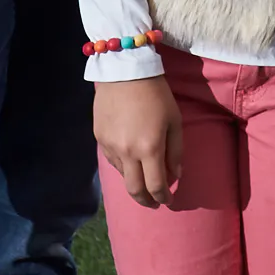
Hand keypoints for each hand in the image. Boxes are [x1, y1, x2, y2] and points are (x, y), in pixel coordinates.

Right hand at [93, 76, 183, 205]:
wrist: (124, 71)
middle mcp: (127, 153)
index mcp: (149, 149)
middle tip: (154, 203)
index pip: (156, 186)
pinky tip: (131, 162)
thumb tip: (176, 175)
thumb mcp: (174, 120)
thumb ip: (176, 151)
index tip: (168, 201)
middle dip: (146, 201)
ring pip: (123, 176)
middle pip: (135, 190)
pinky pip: (112, 161)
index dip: (164, 198)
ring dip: (135, 182)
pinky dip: (124, 167)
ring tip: (144, 179)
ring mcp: (110, 147)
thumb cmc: (156, 94)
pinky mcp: (99, 139)